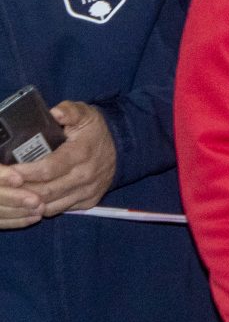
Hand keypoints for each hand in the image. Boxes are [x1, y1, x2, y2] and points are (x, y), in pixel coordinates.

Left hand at [0, 102, 118, 226]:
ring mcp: (87, 191)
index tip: (8, 172)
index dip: (26, 173)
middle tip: (5, 185)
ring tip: (14, 194)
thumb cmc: (95, 131)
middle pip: (46, 191)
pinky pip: (59, 210)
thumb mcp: (85, 114)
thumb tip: (55, 112)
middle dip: (22, 190)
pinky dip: (42, 208)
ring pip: (51, 205)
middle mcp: (85, 176)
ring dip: (29, 202)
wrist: (123, 149)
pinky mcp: (88, 201)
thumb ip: (69, 110)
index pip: (48, 169)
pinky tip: (30, 201)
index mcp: (81, 154)